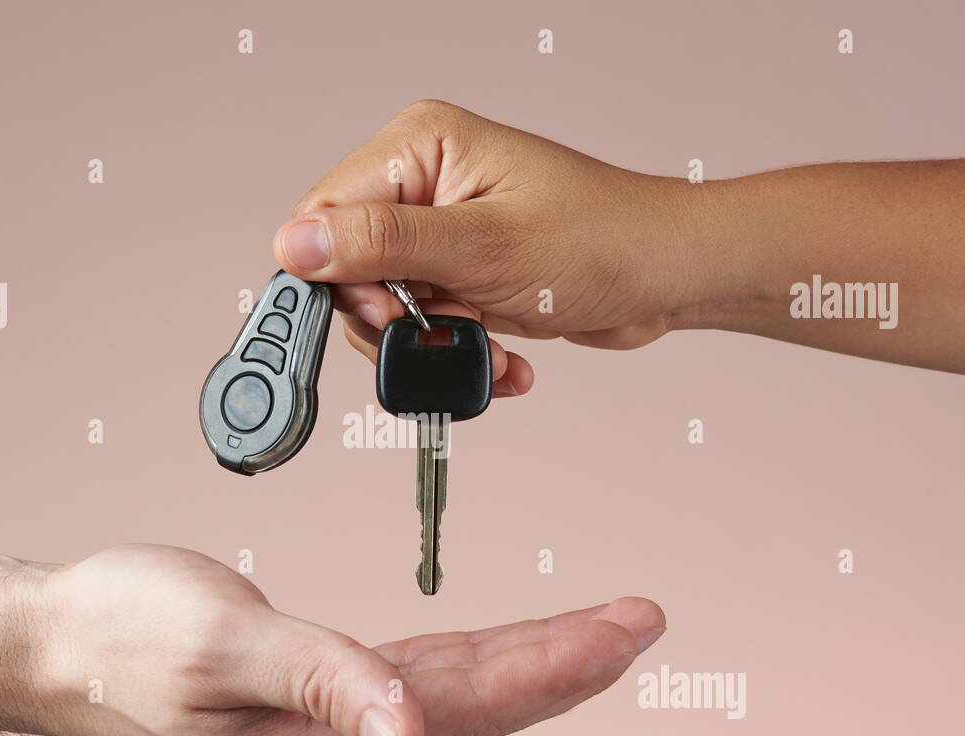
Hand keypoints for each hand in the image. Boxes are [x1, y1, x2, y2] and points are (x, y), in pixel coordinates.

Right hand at [35, 544, 664, 735]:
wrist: (58, 644)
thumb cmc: (122, 638)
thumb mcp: (219, 647)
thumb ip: (321, 682)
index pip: (467, 708)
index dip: (553, 668)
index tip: (627, 630)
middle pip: (479, 706)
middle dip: (566, 664)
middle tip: (642, 622)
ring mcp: (327, 730)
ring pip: (455, 694)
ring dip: (529, 660)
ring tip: (598, 630)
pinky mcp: (315, 700)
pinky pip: (416, 679)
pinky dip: (471, 658)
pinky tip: (500, 647)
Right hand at [273, 100, 964, 384]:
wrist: (671, 276)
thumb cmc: (602, 243)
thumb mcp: (480, 249)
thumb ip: (380, 246)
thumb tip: (293, 243)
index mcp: (420, 146)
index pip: (326, 214)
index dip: (339, 281)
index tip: (379, 322)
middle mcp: (425, 179)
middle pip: (350, 266)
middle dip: (393, 321)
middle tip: (441, 335)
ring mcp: (445, 224)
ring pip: (389, 303)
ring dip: (434, 344)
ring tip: (485, 354)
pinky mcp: (466, 265)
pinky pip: (429, 318)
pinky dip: (458, 348)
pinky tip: (500, 360)